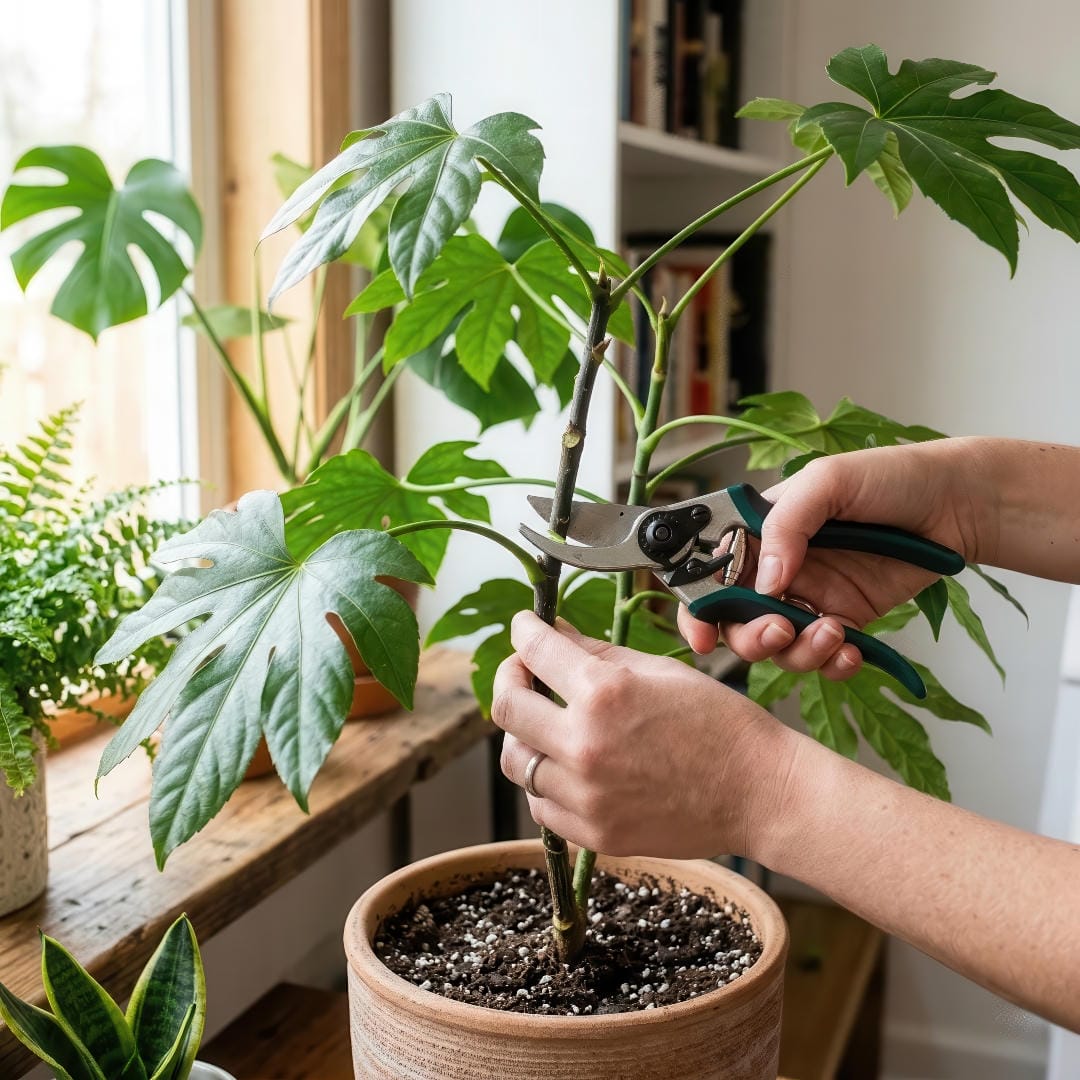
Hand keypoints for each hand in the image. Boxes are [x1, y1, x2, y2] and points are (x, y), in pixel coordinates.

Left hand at [491, 611, 799, 858]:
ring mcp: (586, 795)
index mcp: (604, 692)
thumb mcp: (660, 670)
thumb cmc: (720, 723)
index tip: (524, 627)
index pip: (534, 650)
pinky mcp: (594, 833)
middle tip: (523, 672)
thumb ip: (597, 652)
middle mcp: (585, 744)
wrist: (760, 793)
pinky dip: (546, 783)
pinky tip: (570, 767)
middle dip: (510, 678)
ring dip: (524, 735)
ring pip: (516, 761)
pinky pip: (541, 806)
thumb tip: (555, 634)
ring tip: (547, 724)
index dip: (524, 630)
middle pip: (506, 707)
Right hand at [678, 440, 988, 677]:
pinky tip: (853, 650)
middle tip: (782, 630)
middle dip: (752, 638)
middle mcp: (777, 569)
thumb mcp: (828, 481)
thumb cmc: (892, 476)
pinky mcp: (846, 621)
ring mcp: (811, 598)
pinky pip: (824, 657)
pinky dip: (833, 663)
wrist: (959, 503)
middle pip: (737, 622)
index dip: (698, 609)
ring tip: (836, 633)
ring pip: (780, 647)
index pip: (708, 574)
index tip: (704, 636)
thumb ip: (786, 525)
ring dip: (799, 651)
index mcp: (758, 531)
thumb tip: (764, 582)